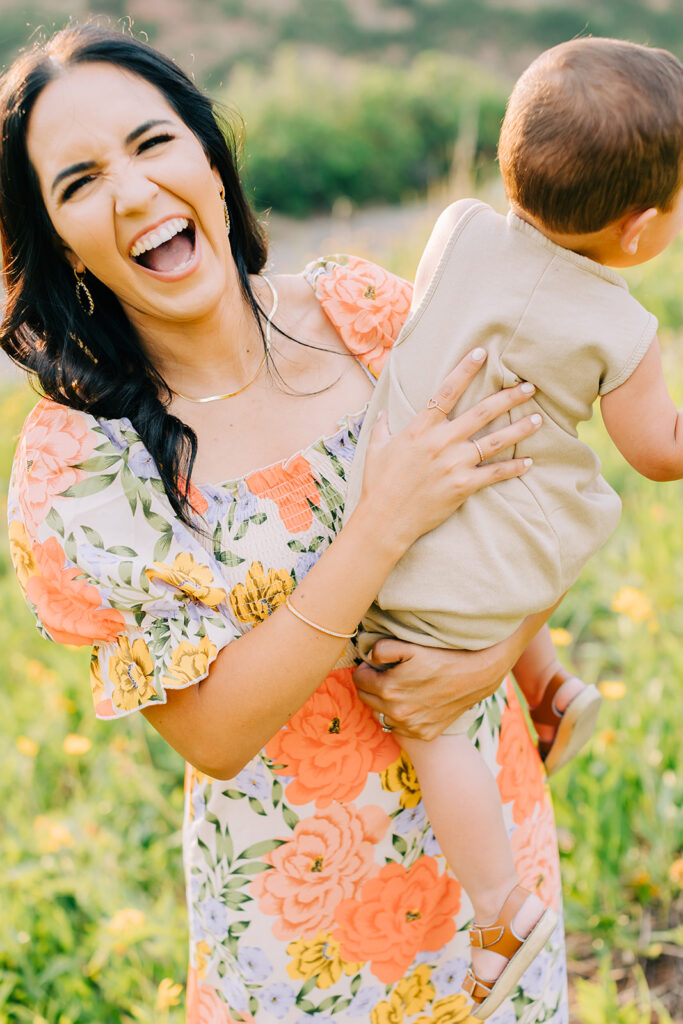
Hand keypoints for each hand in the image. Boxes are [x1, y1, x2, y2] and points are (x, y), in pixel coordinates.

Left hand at [353, 605, 555, 738]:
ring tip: (400, 688)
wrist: (476, 675)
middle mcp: (396, 712)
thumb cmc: (442, 656)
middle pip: (366, 699)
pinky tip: (414, 702)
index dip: (366, 669)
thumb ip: (381, 649)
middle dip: (372, 686)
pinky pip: (400, 727)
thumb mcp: (410, 646)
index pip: (359, 680)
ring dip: (384, 703)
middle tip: (386, 675)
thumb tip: (368, 657)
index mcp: (388, 689)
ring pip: (381, 714)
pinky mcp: (424, 734)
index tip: (376, 665)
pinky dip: (402, 717)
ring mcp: (411, 726)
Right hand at [357, 348, 541, 549]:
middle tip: (529, 387)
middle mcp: (441, 441)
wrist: (384, 519)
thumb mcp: (376, 450)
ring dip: (519, 428)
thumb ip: (382, 428)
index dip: (465, 370)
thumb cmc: (378, 484)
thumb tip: (382, 413)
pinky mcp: (463, 485)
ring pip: (495, 440)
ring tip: (538, 419)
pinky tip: (529, 462)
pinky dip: (513, 468)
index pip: (446, 391)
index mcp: (420, 428)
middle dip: (508, 397)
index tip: (482, 353)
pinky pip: (494, 473)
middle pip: (482, 412)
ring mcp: (454, 463)